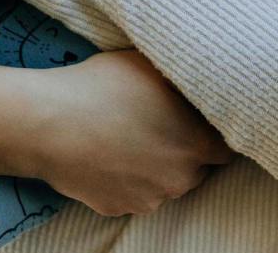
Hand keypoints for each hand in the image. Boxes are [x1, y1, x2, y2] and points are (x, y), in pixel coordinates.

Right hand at [27, 51, 232, 215]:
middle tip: (160, 123)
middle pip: (196, 167)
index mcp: (197, 143)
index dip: (216, 133)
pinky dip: (127, 179)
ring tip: (128, 136)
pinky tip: (109, 153)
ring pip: (165, 182)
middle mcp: (180, 178)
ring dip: (156, 166)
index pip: (228, 148)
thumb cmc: (104, 86)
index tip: (202, 120)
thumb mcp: (154, 68)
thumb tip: (202, 81)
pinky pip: (133, 193)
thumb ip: (185, 83)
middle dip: (184, 149)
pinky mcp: (117, 208)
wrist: (49, 123)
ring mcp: (148, 198)